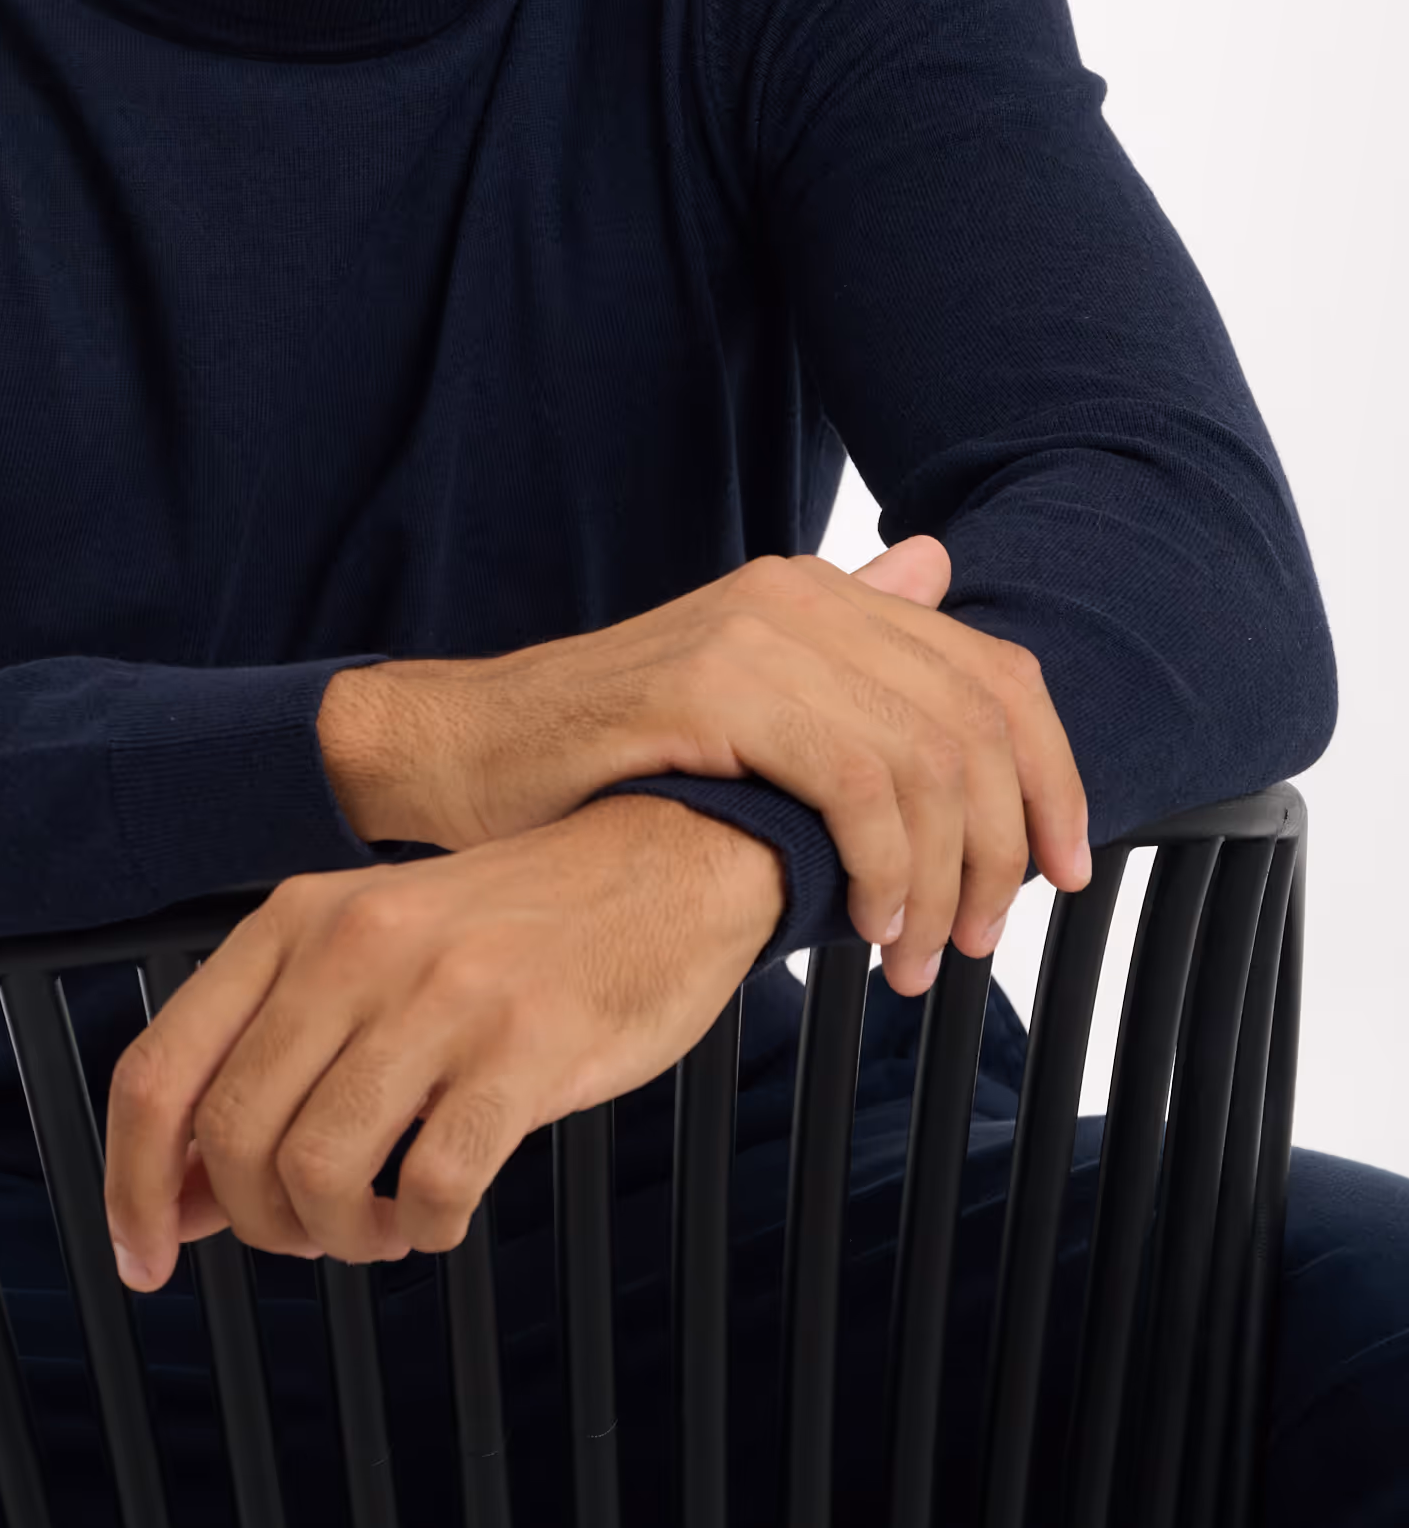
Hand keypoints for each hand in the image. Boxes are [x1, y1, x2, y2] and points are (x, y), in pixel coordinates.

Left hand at [104, 795, 784, 1288]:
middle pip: (232, 1137)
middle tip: (310, 1233)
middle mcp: (351, 948)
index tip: (146, 1258)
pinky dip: (424, 1230)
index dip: (130, 1186)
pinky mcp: (524, 1047)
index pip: (159, 1070)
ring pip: (317, 1173)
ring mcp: (439, 995)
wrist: (662, 859)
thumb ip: (274, 1053)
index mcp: (294, 920)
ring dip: (340, 1236)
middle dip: (257, 1224)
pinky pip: (432, 1187)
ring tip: (382, 1225)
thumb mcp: (369, 953)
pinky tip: (442, 1211)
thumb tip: (182, 1197)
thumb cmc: (508, 928)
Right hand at [318, 536, 1089, 996]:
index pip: (995, 676)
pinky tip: (861, 925)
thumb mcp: (744, 702)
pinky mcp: (715, 686)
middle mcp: (802, 594)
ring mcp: (758, 632)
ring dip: (945, 879)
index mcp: (822, 593)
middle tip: (978, 942)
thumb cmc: (604, 756)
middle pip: (979, 721)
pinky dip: (883, 867)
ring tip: (912, 958)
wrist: (464, 753)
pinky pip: (857, 784)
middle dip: (1006, 847)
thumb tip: (937, 569)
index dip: (1054, 779)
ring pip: (929, 761)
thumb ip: (844, 655)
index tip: (1064, 876)